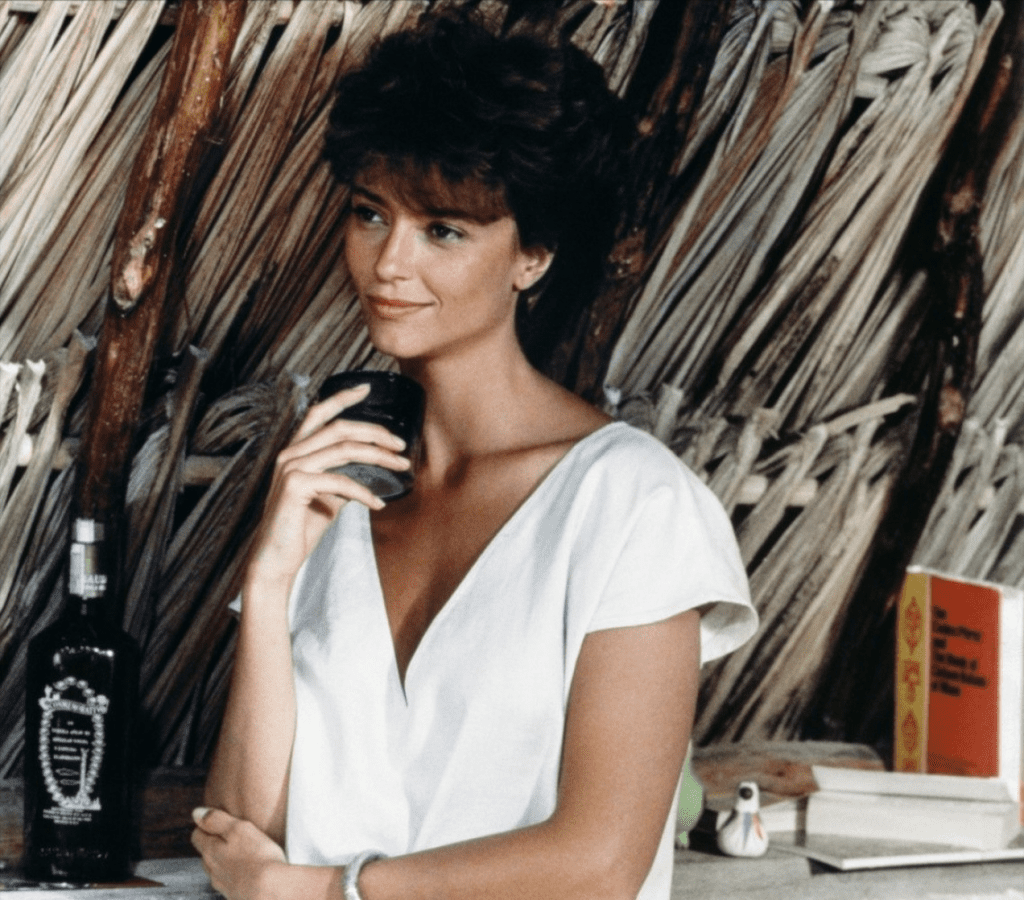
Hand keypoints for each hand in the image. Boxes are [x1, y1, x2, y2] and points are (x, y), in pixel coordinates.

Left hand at [191, 807, 287, 899]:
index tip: (216, 819)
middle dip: (213, 843)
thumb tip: (196, 812)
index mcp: (210, 851)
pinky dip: (234, 874)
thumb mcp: (239, 829)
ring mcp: (223, 885)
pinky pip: (229, 882)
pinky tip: (246, 871)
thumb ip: (216, 820)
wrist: (270, 892)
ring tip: (239, 852)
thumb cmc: (257, 857)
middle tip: (229, 834)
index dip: (204, 825)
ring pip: (216, 869)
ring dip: (224, 860)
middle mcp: (212, 869)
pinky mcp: (235, 895)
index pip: (197, 836)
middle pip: (205, 854)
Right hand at [248, 383, 410, 584]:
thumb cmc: (301, 528)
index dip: (342, 398)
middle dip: (376, 432)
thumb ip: (344, 477)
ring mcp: (290, 468)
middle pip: (339, 428)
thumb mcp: (329, 497)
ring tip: (401, 467)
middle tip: (402, 445)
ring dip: (379, 457)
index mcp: (295, 452)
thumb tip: (372, 470)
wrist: (276, 559)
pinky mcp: (295, 486)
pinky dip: (364, 492)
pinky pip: (340, 482)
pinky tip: (378, 504)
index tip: (366, 388)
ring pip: (343, 449)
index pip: (318, 414)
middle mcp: (290, 454)